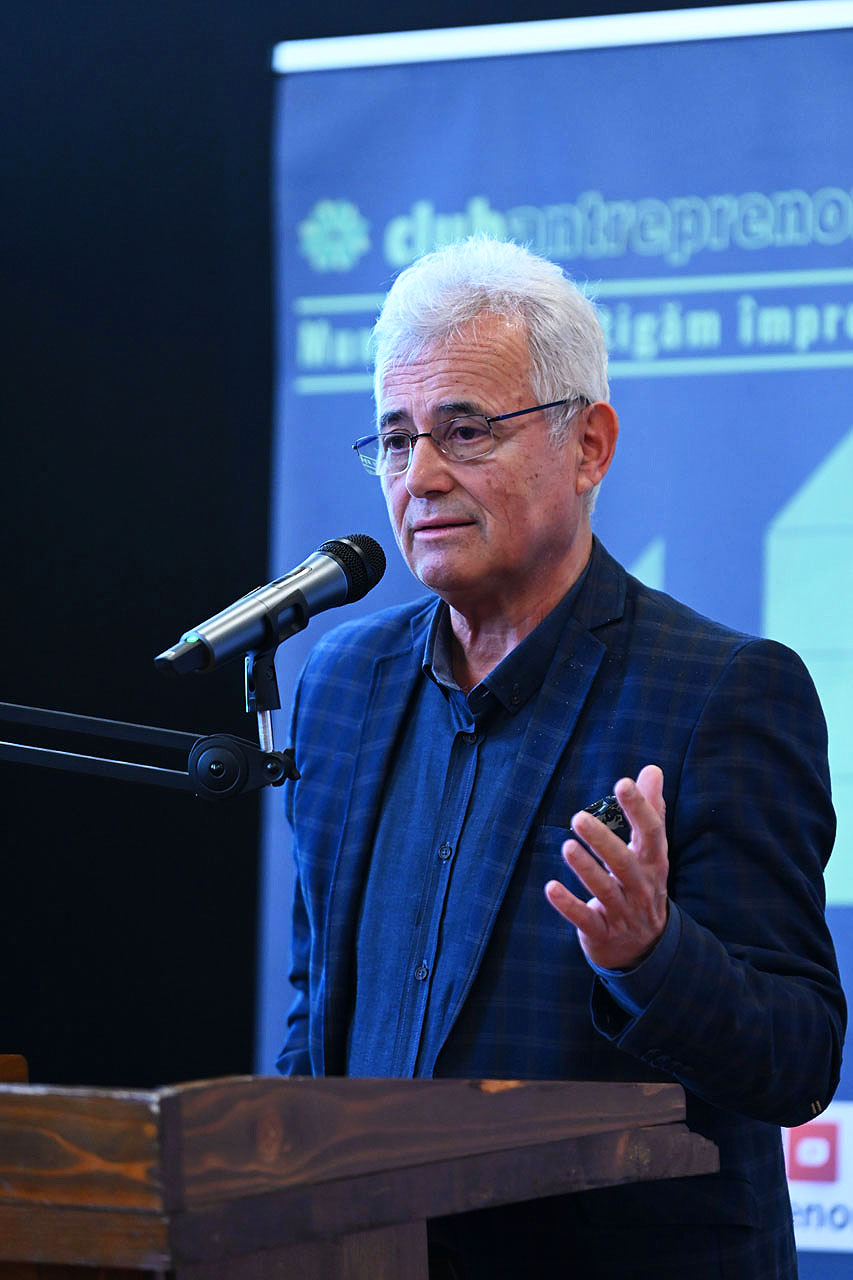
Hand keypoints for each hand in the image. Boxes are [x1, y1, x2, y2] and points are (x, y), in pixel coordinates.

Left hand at [545, 765, 668, 969]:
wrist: (646, 949)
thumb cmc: (643, 885)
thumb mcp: (651, 851)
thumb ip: (651, 811)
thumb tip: (652, 770)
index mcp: (653, 862)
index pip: (652, 832)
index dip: (639, 808)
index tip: (623, 783)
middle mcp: (641, 887)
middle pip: (624, 863)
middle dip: (603, 841)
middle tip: (578, 818)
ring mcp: (623, 912)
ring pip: (605, 891)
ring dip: (586, 870)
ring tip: (567, 847)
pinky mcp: (602, 933)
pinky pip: (586, 920)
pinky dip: (568, 905)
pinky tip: (550, 888)